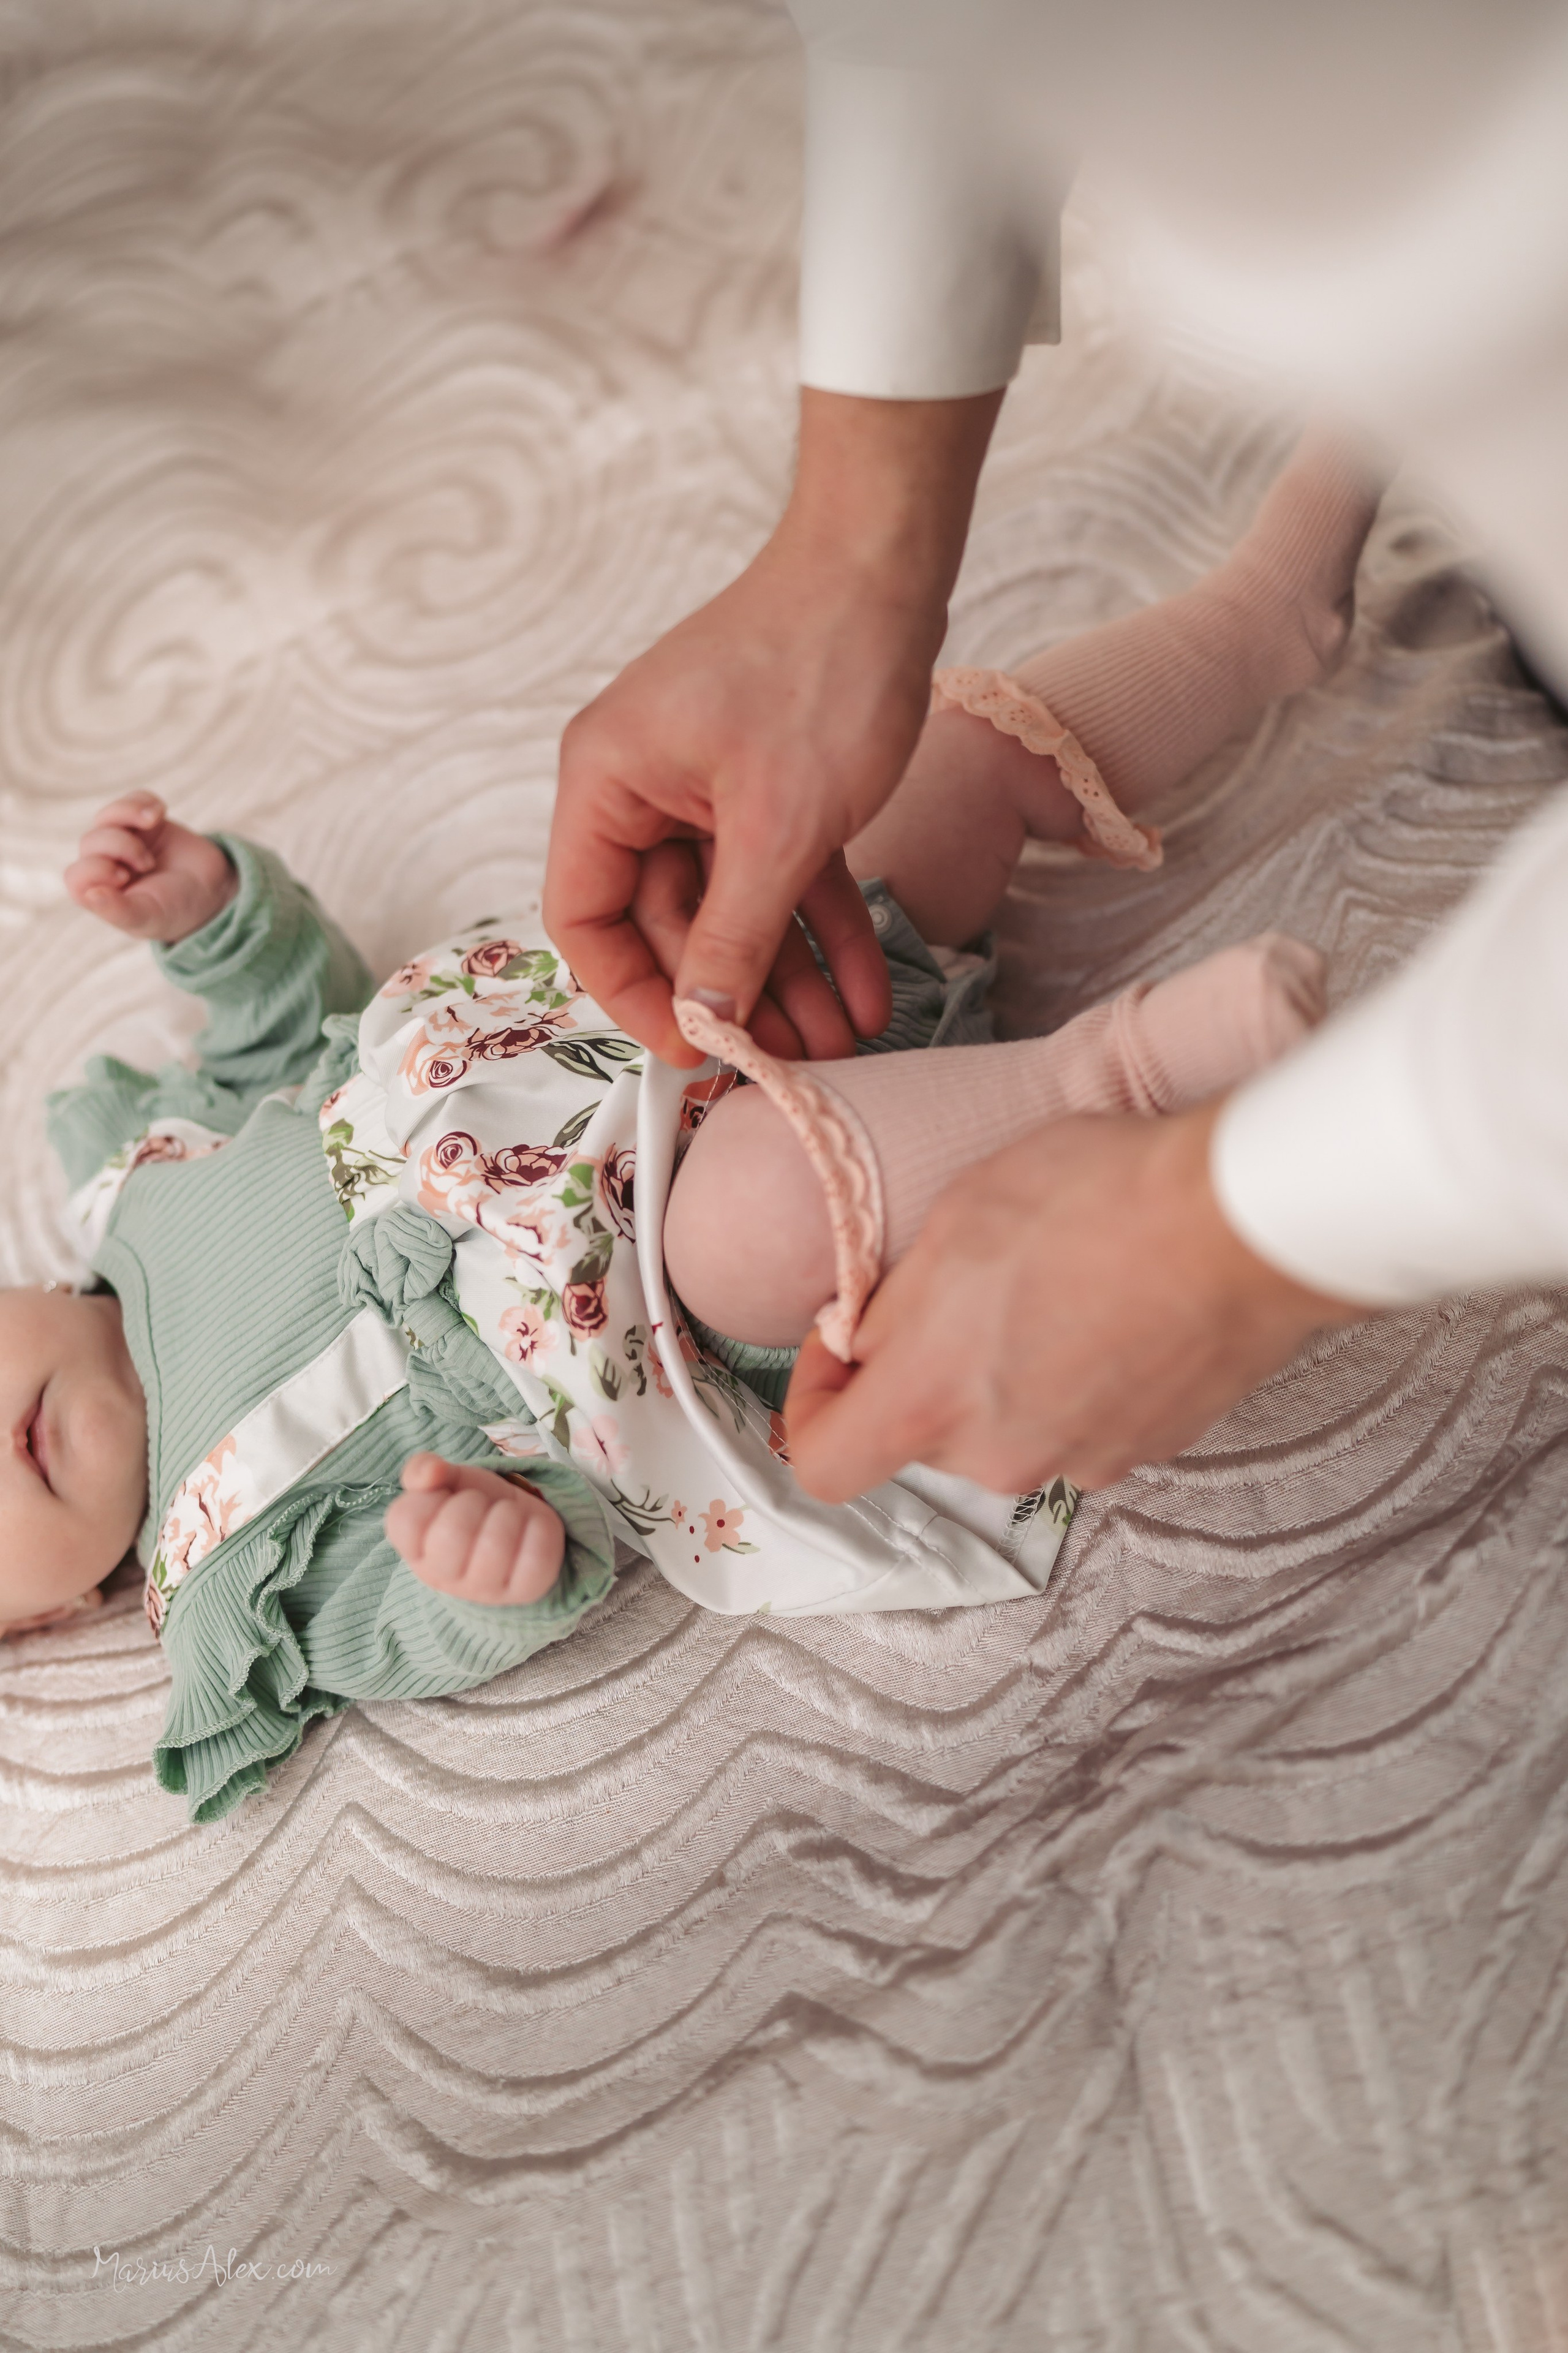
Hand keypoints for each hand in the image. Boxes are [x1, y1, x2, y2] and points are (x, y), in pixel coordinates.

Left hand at [65, 793, 236, 943]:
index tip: (124, 877)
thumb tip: (91, 894)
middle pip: (90, 842)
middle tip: (147, 864)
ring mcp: (124, 840)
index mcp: (99, 894)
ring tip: (153, 822)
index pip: (76, 876)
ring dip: (128, 814)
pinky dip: (144, 801)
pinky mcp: (145, 822)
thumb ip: (119, 911)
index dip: (96, 870)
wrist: (212, 892)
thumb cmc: (175, 912)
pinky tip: (160, 813)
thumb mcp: (149, 917)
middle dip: (120, 847)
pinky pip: (133, 799)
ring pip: (107, 816)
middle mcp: (105, 865)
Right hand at [386, 1453, 564, 1605]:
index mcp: (415, 1549)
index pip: (406, 1520)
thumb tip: (430, 1472)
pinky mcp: (525, 1590)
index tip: (447, 1498)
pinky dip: (538, 1528)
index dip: (432, 1497)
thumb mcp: (446, 1480)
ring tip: (506, 1515)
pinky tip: (530, 1528)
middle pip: (451, 1533)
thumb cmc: (473, 1503)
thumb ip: (424, 1469)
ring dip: (508, 1513)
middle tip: (481, 1505)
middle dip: (473, 1502)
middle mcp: (444, 1578)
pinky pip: (536, 1557)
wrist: (517, 1524)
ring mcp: (485, 1590)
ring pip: (495, 1544)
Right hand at [545, 387, 1003, 1065]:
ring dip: (789, 981)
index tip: (697, 1050)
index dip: (635, 996)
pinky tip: (866, 992)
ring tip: (843, 1047)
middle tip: (793, 1065)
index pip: (586, 920)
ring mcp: (704, 786)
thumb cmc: (820, 665)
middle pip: (667, 925)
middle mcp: (642, 787)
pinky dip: (821, 931)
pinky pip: (782, 878)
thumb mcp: (779, 826)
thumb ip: (734, 932)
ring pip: (734, 911)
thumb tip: (701, 1021)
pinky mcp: (765, 785)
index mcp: (607, 783)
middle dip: (735, 998)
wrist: (889, 564)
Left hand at [785, 1103, 1370, 1500]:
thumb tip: (867, 1337)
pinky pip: (1083, 1422)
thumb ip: (893, 1303)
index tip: (838, 1345)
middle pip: (923, 1437)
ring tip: (1051, 1286)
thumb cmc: (1096, 1197)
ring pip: (1007, 1428)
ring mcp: (1081, 1459)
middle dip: (926, 1371)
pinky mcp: (1148, 1448)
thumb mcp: (954, 1218)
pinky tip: (1111, 1308)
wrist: (1241, 1221)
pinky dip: (1081, 1379)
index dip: (812, 1402)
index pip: (822, 1463)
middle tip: (959, 1287)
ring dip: (1008, 1374)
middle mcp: (998, 1455)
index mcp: (928, 1401)